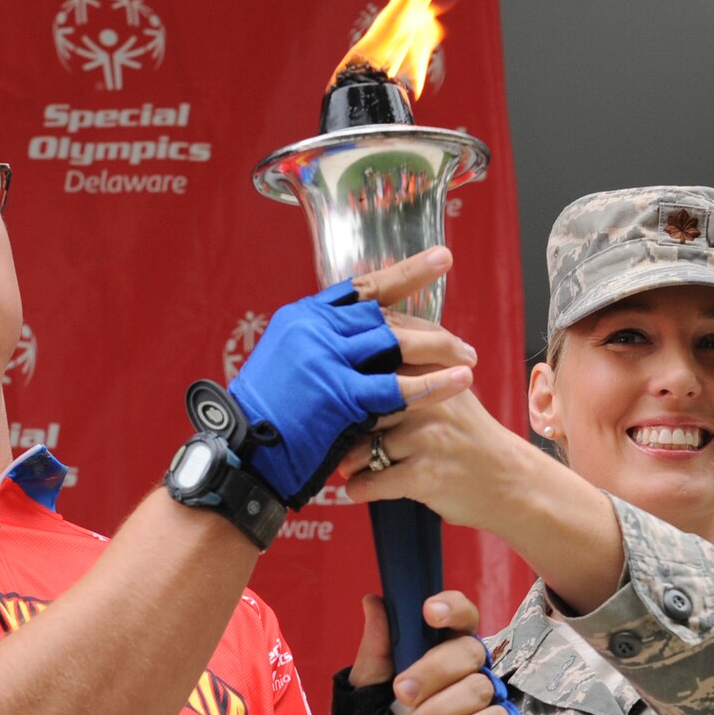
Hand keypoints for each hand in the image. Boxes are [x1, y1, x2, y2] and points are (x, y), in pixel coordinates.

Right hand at [229, 247, 473, 507]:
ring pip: (397, 345)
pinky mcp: (340, 396)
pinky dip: (433, 384)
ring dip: (440, 351)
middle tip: (464, 343)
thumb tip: (362, 336)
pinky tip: (460, 381)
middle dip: (432, 330)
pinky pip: (397, 387)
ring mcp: (326, 360)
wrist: (244, 455)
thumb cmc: (269, 417)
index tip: (442, 259)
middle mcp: (315, 330)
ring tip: (470, 360)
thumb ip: (323, 345)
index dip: (406, 274)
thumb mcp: (289, 364)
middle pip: (387, 318)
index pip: (364, 289)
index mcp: (304, 317)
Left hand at [332, 590, 525, 714]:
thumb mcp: (362, 702)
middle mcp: (467, 676)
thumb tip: (376, 602)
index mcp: (435, 657)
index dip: (451, 607)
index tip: (428, 614)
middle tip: (402, 694)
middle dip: (433, 669)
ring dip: (440, 710)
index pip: (458, 618)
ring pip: (481, 686)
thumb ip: (375, 655)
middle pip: (470, 649)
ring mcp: (490, 706)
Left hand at [335, 378, 539, 536]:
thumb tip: (349, 372)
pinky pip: (373, 481)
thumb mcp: (450, 392)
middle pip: (360, 406)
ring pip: (361, 446)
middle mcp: (430, 399)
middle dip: (343, 428)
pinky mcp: (426, 474)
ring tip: (350, 468)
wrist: (513, 481)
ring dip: (349, 462)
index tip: (335, 397)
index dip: (346, 382)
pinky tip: (360, 489)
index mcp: (432, 372)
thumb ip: (411, 376)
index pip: (374, 363)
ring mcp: (427, 436)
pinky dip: (359, 488)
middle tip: (338, 441)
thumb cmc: (471, 438)